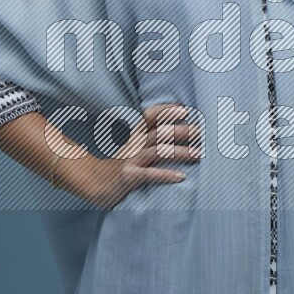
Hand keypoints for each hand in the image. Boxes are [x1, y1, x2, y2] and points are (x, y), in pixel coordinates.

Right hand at [63, 102, 201, 208]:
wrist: (90, 183)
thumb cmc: (116, 166)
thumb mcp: (131, 149)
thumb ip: (148, 141)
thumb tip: (175, 135)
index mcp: (135, 136)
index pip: (150, 116)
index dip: (166, 110)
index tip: (185, 109)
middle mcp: (134, 144)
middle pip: (160, 132)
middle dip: (183, 131)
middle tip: (202, 133)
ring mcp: (131, 160)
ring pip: (158, 150)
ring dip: (181, 152)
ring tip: (199, 155)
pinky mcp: (128, 177)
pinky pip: (149, 174)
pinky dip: (166, 174)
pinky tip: (181, 177)